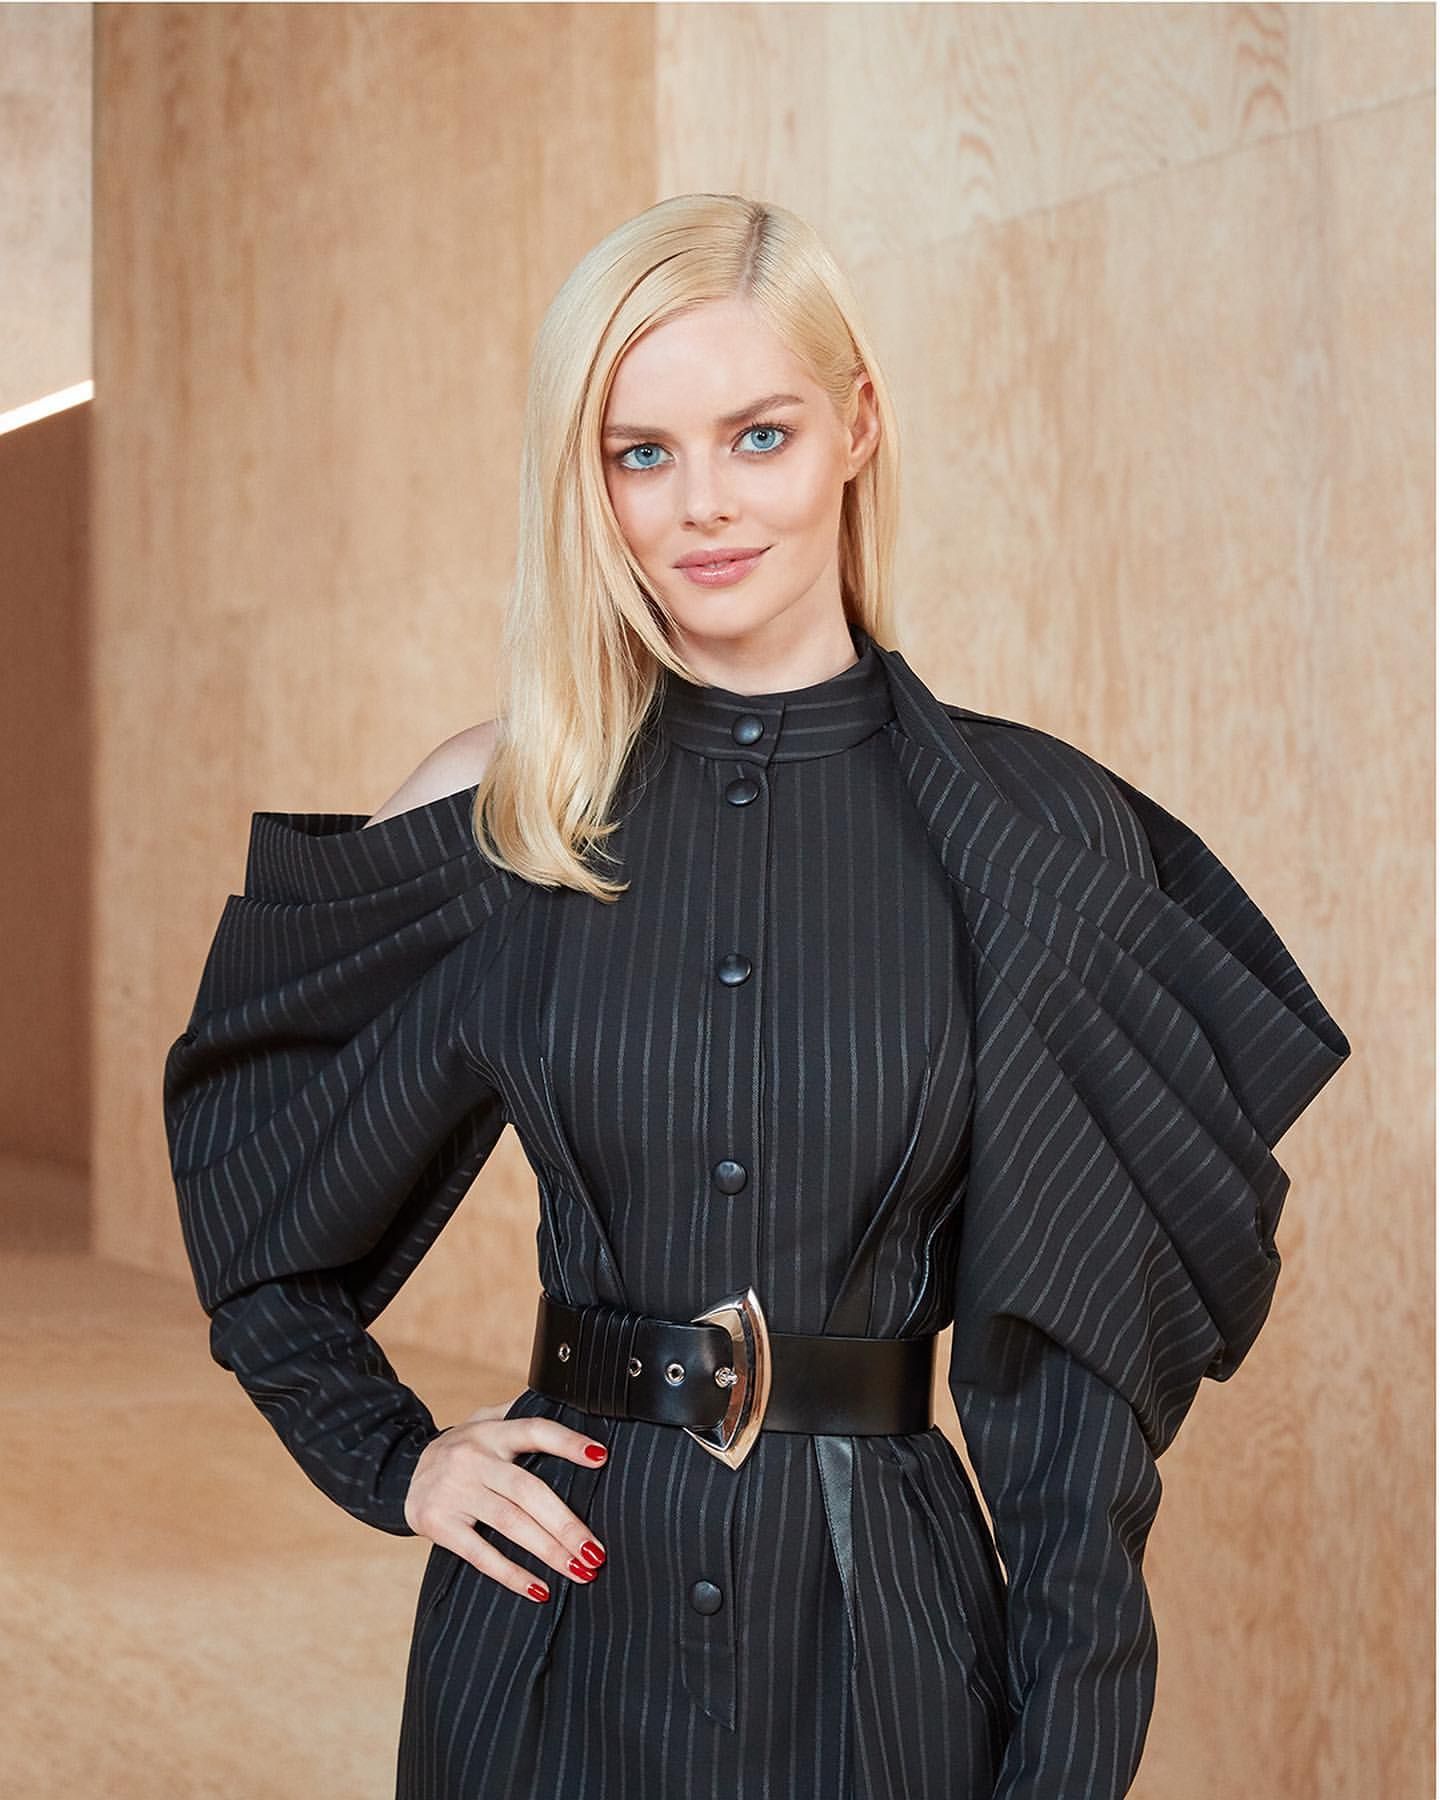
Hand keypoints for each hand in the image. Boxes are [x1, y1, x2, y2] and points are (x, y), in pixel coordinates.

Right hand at [403, 1395, 607, 1601]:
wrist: (402, 1474)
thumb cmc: (462, 1450)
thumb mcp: (485, 1421)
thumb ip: (520, 1413)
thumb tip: (570, 1404)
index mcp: (492, 1432)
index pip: (534, 1431)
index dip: (567, 1442)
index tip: (601, 1457)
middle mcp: (473, 1458)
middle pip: (527, 1490)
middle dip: (566, 1524)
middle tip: (596, 1552)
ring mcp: (454, 1491)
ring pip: (510, 1523)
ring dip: (549, 1551)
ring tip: (581, 1571)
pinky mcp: (438, 1523)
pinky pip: (480, 1554)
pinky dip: (512, 1574)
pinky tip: (540, 1589)